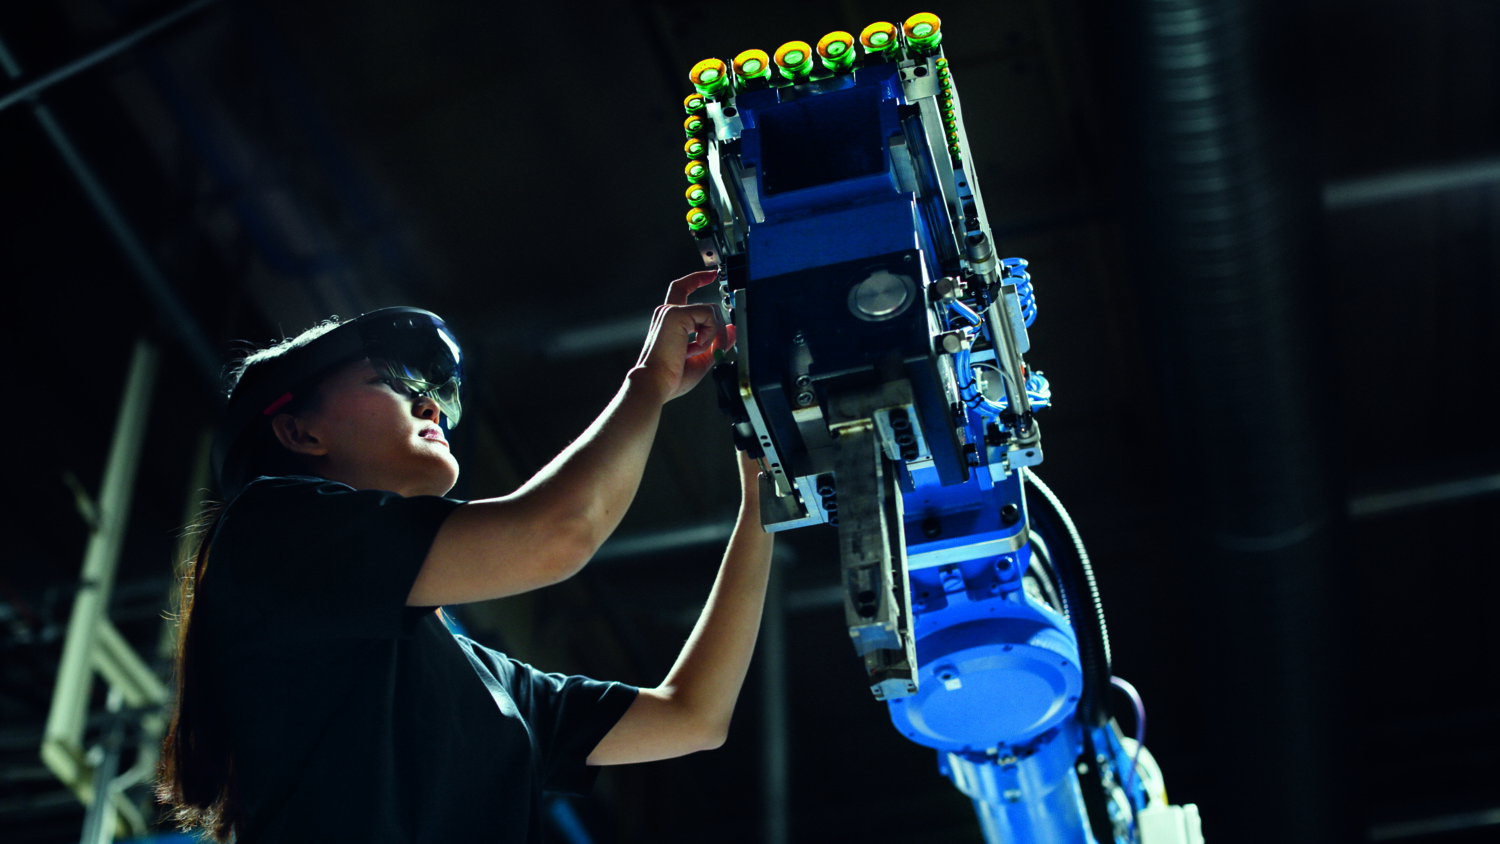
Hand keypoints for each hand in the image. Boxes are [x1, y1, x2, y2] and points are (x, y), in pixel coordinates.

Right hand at [630, 270, 737, 402]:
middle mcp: (667, 312)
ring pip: (712, 311)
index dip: (698, 279)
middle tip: (717, 350)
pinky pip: (708, 316)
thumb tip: (732, 330)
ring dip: (714, 336)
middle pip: (708, 307)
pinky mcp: (675, 313)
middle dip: (720, 330)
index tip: (712, 274)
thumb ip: (716, 342)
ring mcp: (671, 310)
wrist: (655, 383)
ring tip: (699, 353)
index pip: (682, 289)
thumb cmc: (670, 377)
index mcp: (670, 321)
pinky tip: (694, 348)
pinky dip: (709, 335)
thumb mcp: (702, 357)